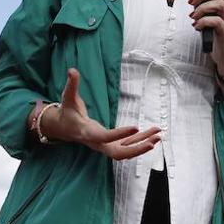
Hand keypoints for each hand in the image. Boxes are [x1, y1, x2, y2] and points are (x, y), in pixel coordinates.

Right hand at [42, 68, 160, 159]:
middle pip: (118, 153)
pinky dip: (141, 141)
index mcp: (87, 132)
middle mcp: (98, 143)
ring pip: (126, 151)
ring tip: (158, 136)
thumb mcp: (68, 97)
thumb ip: (72, 84)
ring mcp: (105, 146)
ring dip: (142, 145)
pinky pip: (128, 146)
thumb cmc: (68, 112)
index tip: (135, 127)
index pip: (104, 136)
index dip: (119, 134)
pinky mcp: (112, 144)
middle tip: (152, 143)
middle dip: (135, 150)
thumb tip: (72, 70)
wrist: (65, 128)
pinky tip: (154, 134)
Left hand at [189, 0, 223, 76]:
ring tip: (193, 16)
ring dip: (203, 8)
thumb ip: (201, 1)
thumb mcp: (207, 14)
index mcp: (223, 1)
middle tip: (192, 3)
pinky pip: (216, 22)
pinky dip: (203, 22)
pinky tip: (196, 27)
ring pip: (220, 4)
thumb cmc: (216, 32)